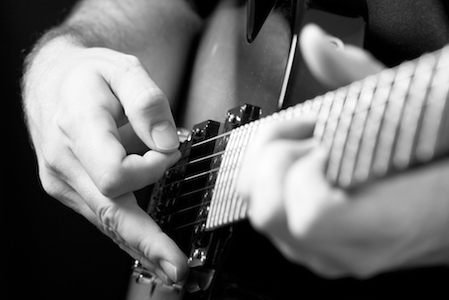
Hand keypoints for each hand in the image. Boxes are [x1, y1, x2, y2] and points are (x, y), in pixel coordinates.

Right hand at [23, 37, 186, 283]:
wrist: (51, 83)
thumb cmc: (88, 75)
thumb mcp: (122, 68)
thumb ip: (147, 102)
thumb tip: (166, 143)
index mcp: (77, 126)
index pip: (114, 172)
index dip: (150, 168)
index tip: (171, 150)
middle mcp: (64, 161)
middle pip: (110, 211)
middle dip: (146, 241)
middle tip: (177, 267)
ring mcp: (63, 180)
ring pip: (106, 220)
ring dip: (139, 244)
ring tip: (169, 265)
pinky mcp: (69, 189)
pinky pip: (102, 215)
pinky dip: (127, 232)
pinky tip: (147, 248)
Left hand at [237, 24, 448, 277]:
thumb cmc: (444, 161)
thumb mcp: (416, 112)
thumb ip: (358, 77)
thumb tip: (317, 45)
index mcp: (392, 222)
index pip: (311, 216)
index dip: (308, 170)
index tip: (328, 143)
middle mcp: (354, 250)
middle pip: (269, 213)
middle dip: (279, 160)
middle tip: (312, 136)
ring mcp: (331, 257)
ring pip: (262, 216)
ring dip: (273, 169)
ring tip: (309, 147)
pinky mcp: (317, 251)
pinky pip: (270, 219)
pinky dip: (274, 183)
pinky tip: (304, 165)